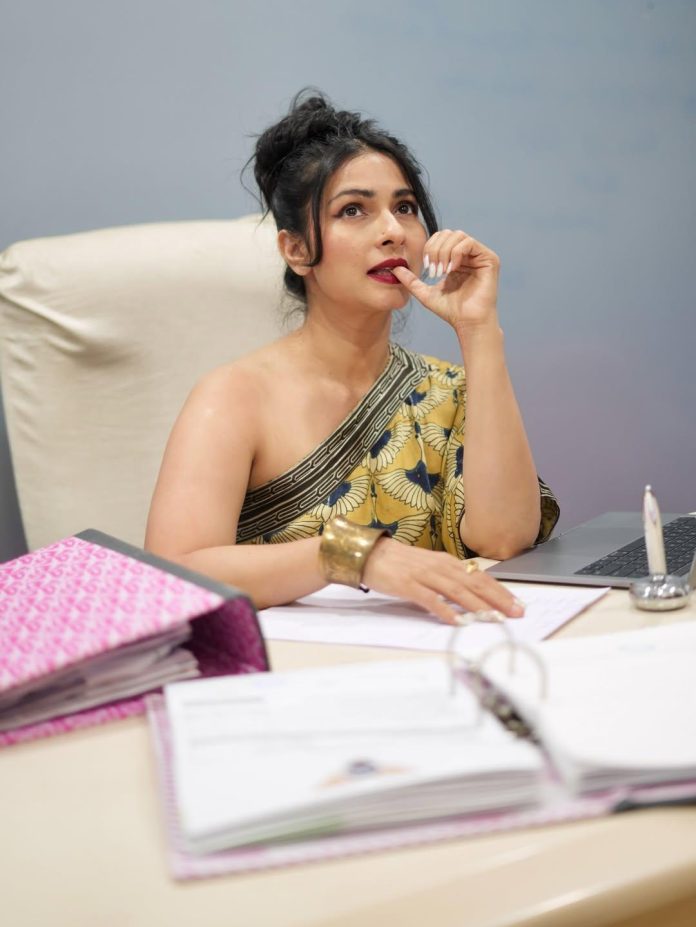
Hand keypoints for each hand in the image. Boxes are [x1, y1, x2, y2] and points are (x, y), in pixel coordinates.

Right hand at [362, 537, 523, 624]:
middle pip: (474, 583)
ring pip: (457, 591)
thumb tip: (471, 595)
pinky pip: (431, 600)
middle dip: (498, 599)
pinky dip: (446, 611)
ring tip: (494, 618)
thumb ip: (449, 578)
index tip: (517, 603)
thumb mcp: (429, 566)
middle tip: (516, 613)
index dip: (500, 590)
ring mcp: (424, 575)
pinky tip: (458, 622)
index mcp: (447, 562)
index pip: (480, 577)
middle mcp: (439, 566)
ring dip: (478, 606)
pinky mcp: (408, 585)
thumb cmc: (400, 563)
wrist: (370, 554)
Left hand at [393, 230, 499, 331]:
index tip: (427, 268)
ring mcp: (480, 256)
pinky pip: (469, 243)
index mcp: (455, 259)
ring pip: (458, 235)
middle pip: (448, 233)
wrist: (467, 322)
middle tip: (433, 270)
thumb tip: (394, 269)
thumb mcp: (425, 293)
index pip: (440, 238)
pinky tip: (452, 269)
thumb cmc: (451, 310)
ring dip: (445, 252)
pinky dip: (456, 253)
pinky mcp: (489, 259)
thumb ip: (411, 281)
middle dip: (436, 249)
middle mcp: (469, 255)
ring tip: (442, 271)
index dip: (430, 247)